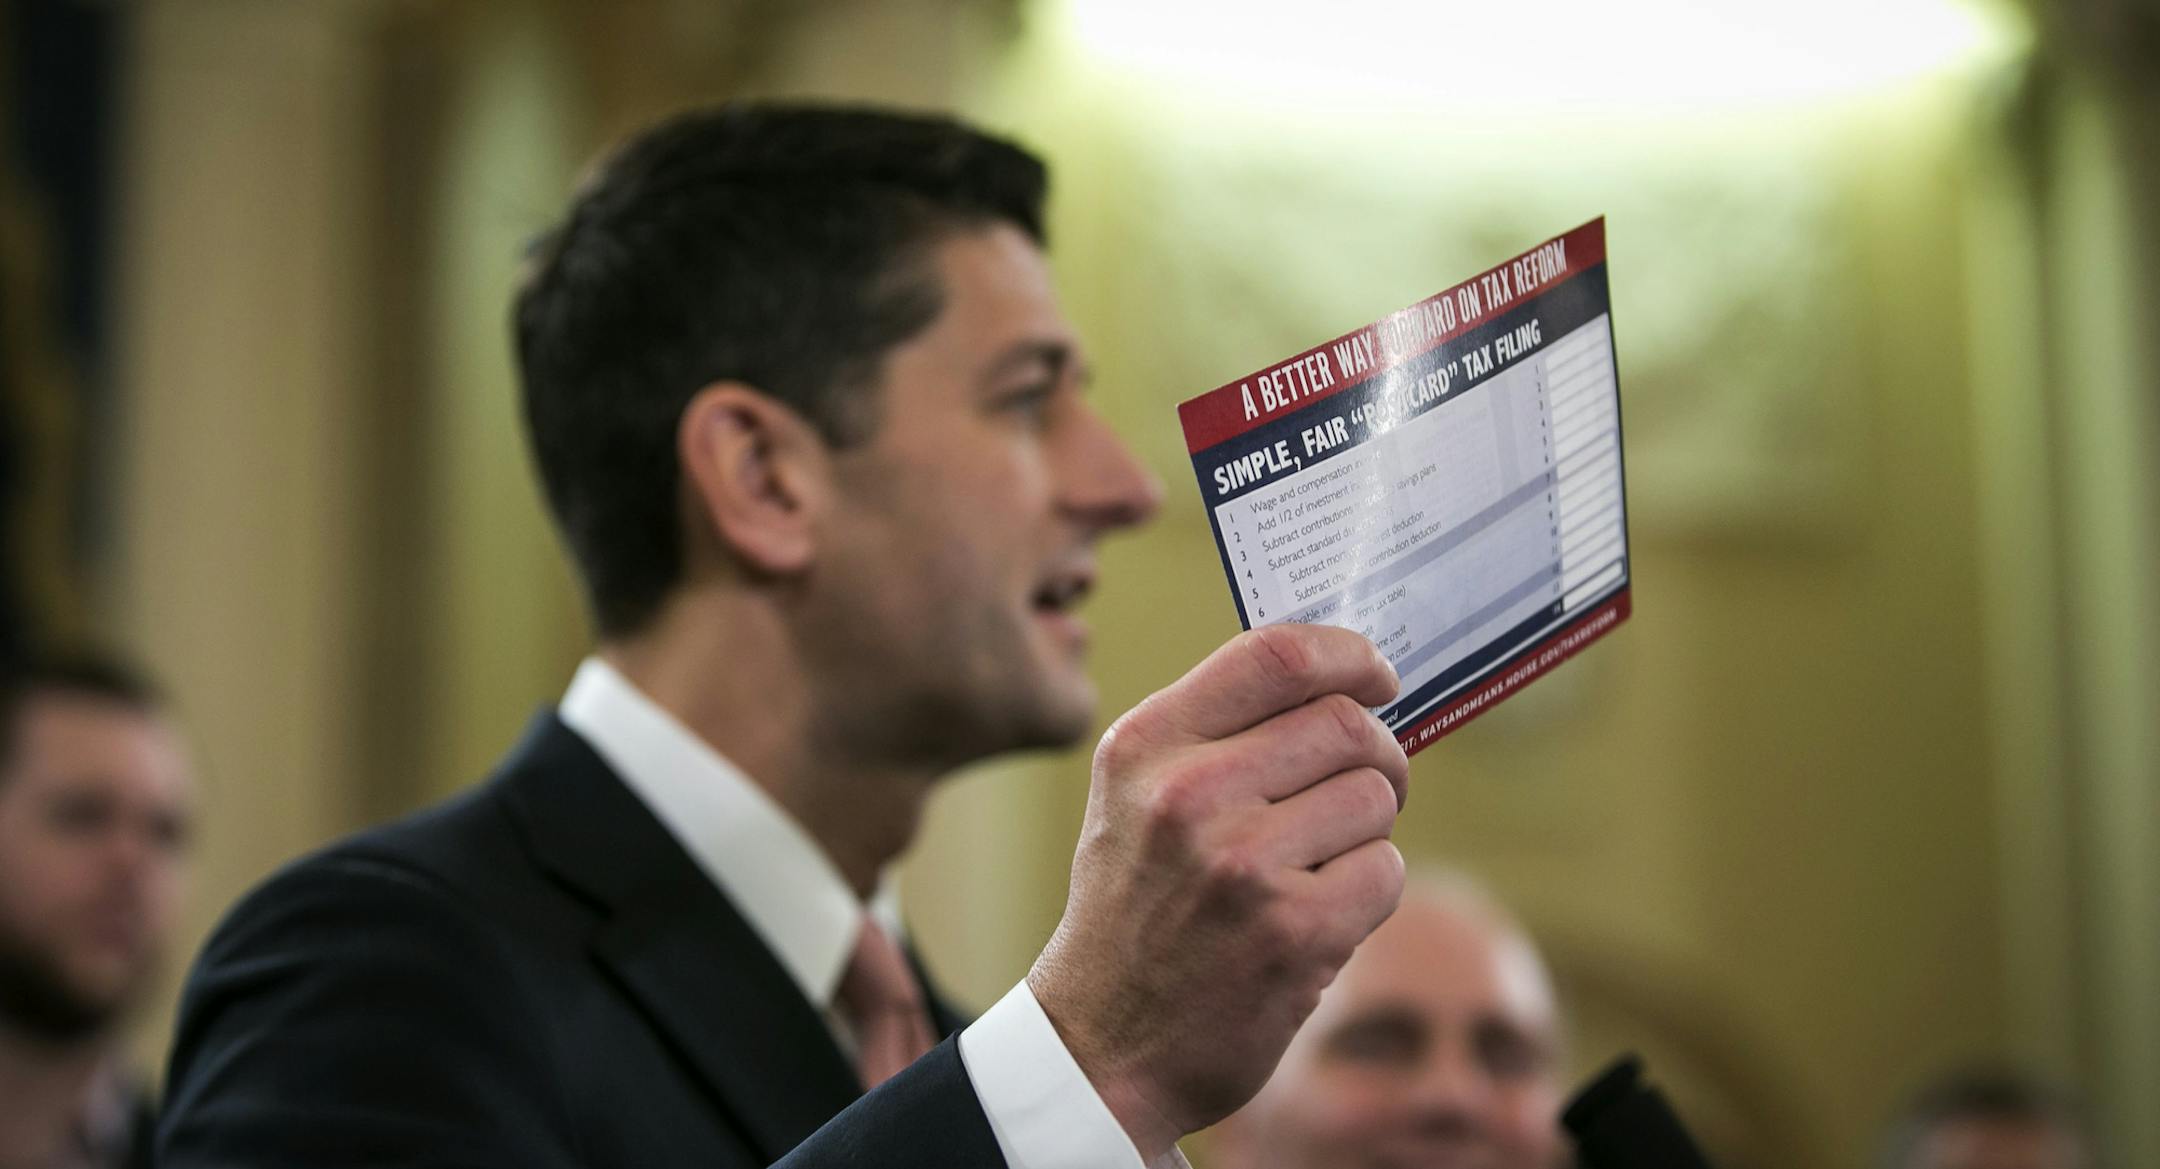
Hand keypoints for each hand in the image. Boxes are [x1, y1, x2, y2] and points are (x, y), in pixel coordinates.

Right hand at [1027, 623, 1409, 1160]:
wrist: (1103, 1045)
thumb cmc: (1138, 908)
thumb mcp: (1139, 797)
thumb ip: (1219, 730)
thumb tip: (1344, 681)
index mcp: (1146, 745)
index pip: (1277, 653)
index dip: (1349, 655)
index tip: (1377, 676)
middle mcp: (1187, 795)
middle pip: (1347, 724)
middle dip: (1377, 755)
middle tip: (1363, 789)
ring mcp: (1241, 864)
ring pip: (1375, 797)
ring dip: (1366, 832)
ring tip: (1311, 868)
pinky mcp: (1293, 931)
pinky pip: (1386, 870)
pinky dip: (1369, 892)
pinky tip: (1316, 916)